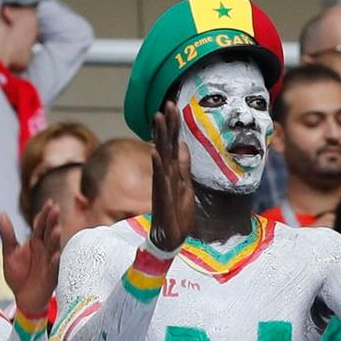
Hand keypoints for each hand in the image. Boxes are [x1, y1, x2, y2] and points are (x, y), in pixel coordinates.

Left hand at [0, 203, 62, 315]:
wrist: (23, 299)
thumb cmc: (18, 275)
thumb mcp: (9, 253)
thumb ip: (7, 234)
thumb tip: (1, 213)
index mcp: (36, 243)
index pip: (41, 226)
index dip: (45, 215)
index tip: (50, 203)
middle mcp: (45, 251)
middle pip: (49, 234)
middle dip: (52, 222)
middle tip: (56, 209)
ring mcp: (49, 263)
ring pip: (53, 249)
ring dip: (55, 240)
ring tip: (56, 229)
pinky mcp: (50, 278)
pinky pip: (54, 269)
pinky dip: (55, 262)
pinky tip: (56, 255)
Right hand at [147, 105, 192, 251]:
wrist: (171, 237)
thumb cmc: (177, 212)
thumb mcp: (186, 185)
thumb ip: (184, 166)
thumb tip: (184, 146)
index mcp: (172, 171)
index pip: (173, 143)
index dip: (174, 126)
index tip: (173, 105)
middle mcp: (165, 173)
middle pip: (166, 144)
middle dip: (167, 124)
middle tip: (167, 104)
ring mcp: (162, 184)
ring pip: (161, 155)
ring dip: (159, 136)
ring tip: (158, 119)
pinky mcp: (162, 196)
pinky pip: (159, 178)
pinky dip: (157, 165)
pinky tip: (155, 152)